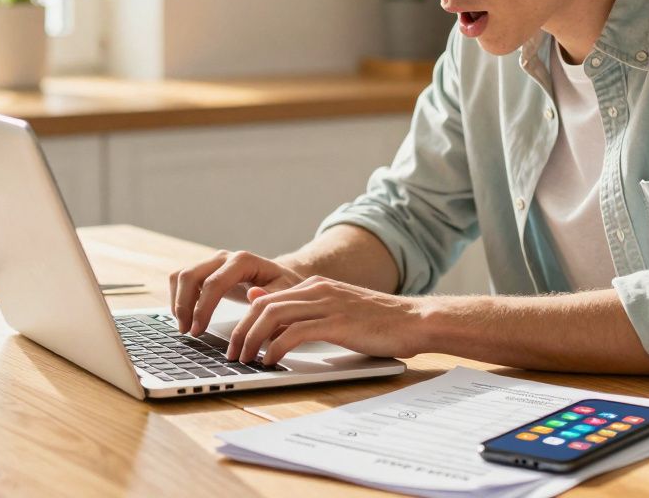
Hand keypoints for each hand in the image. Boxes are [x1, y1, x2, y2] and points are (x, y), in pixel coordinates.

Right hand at [168, 249, 304, 335]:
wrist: (280, 276)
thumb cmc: (283, 286)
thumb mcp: (285, 292)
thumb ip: (271, 295)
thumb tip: (252, 296)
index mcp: (243, 261)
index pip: (214, 282)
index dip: (202, 308)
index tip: (198, 331)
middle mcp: (224, 257)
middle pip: (190, 275)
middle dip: (184, 305)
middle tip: (187, 332)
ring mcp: (212, 262)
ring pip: (181, 276)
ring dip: (177, 302)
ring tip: (184, 327)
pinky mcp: (206, 271)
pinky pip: (181, 280)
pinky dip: (178, 298)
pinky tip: (185, 318)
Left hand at [224, 276, 425, 365]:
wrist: (415, 320)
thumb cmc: (379, 322)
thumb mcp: (337, 310)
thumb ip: (305, 309)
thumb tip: (265, 305)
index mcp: (316, 286)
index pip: (266, 298)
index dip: (245, 321)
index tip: (236, 342)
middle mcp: (317, 290)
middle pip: (262, 305)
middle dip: (241, 331)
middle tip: (232, 354)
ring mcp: (327, 304)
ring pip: (273, 316)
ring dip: (253, 340)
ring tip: (246, 360)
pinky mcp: (337, 323)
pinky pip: (295, 333)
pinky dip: (277, 348)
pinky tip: (271, 361)